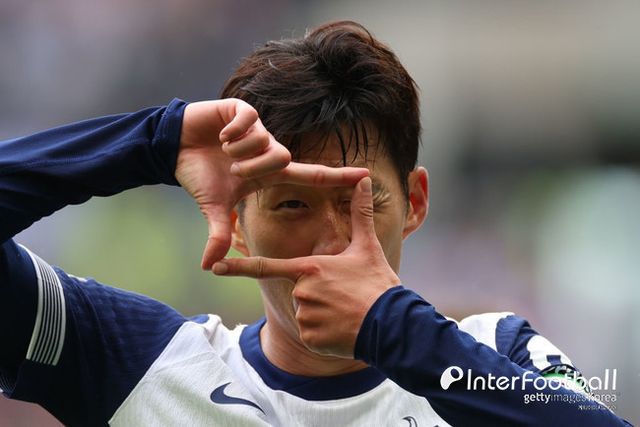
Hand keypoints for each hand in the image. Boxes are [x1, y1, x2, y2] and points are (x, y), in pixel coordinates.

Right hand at [175, 99, 369, 268]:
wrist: (174, 147)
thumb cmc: (200, 175)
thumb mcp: (213, 206)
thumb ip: (219, 233)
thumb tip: (207, 267)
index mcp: (270, 172)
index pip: (312, 175)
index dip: (339, 176)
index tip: (366, 175)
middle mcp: (270, 149)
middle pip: (284, 158)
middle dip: (254, 166)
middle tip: (233, 168)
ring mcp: (258, 129)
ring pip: (265, 141)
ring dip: (240, 150)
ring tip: (223, 149)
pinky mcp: (242, 110)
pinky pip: (248, 121)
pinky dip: (232, 131)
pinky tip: (220, 133)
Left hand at [212, 177, 400, 357]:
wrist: (392, 324)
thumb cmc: (377, 284)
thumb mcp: (367, 247)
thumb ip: (360, 213)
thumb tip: (362, 179)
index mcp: (309, 268)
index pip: (266, 266)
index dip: (238, 266)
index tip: (214, 266)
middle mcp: (301, 292)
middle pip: (299, 292)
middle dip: (318, 296)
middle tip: (345, 297)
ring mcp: (304, 316)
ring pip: (305, 314)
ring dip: (322, 315)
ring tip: (347, 313)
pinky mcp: (310, 339)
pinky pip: (311, 335)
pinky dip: (325, 334)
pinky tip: (343, 330)